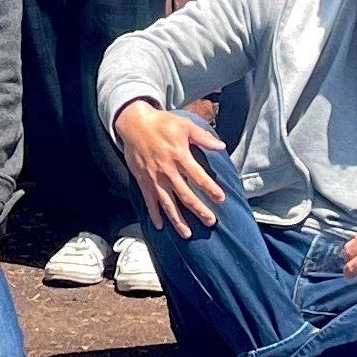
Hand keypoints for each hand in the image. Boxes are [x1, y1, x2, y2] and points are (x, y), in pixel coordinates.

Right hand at [113, 101, 229, 237]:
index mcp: (180, 156)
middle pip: (185, 195)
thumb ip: (203, 137)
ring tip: (187, 234)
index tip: (221, 199)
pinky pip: (149, 201)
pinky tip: (160, 226)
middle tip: (211, 222)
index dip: (210, 189)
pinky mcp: (143, 180)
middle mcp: (168, 170)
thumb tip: (222, 146)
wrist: (134, 123)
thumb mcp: (185, 125)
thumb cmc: (162, 123)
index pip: (199, 177)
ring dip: (178, 220)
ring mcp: (154, 178)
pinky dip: (154, 214)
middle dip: (199, 210)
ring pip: (168, 203)